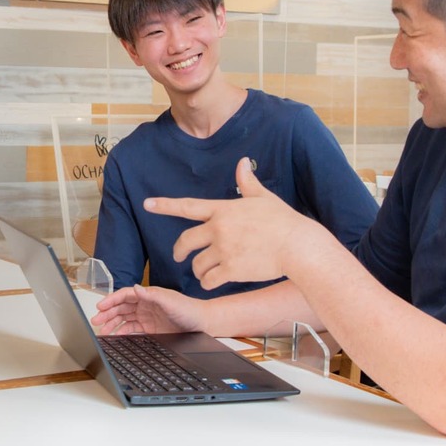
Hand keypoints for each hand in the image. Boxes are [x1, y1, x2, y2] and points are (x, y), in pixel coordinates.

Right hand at [91, 285, 204, 334]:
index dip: (111, 300)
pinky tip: (114, 335)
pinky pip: (131, 329)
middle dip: (107, 313)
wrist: (202, 323)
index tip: (100, 306)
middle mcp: (145, 305)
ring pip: (123, 318)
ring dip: (111, 323)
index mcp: (148, 295)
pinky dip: (121, 332)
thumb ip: (152, 295)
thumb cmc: (189, 309)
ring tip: (101, 330)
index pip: (125, 295)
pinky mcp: (149, 328)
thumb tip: (135, 288)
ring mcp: (146, 317)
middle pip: (120, 307)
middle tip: (96, 320)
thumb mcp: (170, 301)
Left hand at [145, 157, 315, 289]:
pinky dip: (208, 283)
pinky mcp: (231, 269)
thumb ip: (247, 183)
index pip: (188, 206)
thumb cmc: (283, 221)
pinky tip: (212, 283)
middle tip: (179, 256)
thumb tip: (242, 162)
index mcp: (223, 210)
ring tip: (204, 272)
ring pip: (197, 264)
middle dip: (179, 251)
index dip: (165, 206)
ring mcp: (224, 249)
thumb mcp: (263, 197)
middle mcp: (218, 228)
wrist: (298, 246)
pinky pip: (209, 280)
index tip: (148, 204)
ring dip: (198, 270)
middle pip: (185, 241)